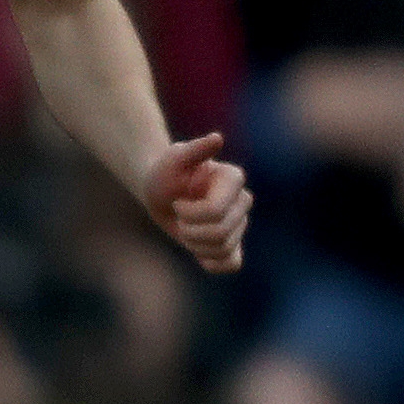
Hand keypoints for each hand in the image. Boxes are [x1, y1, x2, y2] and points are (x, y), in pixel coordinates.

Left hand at [142, 133, 253, 273]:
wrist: (161, 191)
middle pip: (221, 233)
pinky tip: (197, 250)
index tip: (177, 202)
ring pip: (223, 249)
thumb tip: (217, 139)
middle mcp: (242, 201)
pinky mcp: (232, 242)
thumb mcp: (174, 159)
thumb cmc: (166, 172)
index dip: (190, 214)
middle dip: (190, 231)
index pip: (216, 211)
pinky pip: (231, 264)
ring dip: (195, 244)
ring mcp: (239, 223)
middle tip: (178, 217)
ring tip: (184, 228)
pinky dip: (212, 263)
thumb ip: (194, 150)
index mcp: (233, 178)